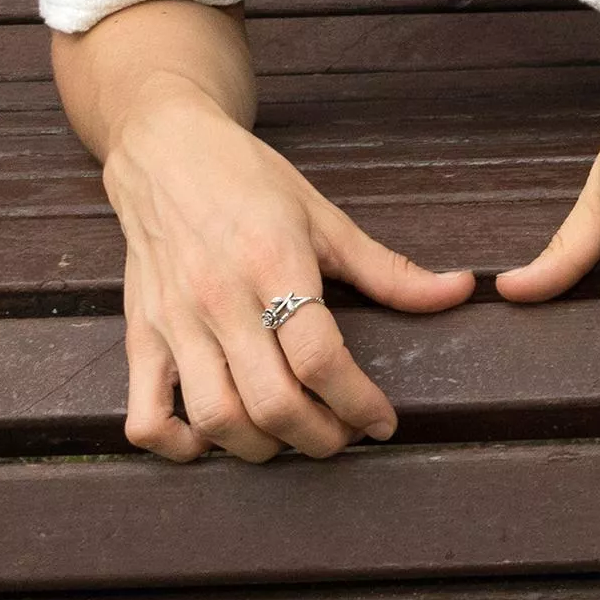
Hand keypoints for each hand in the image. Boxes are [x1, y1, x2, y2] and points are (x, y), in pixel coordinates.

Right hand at [100, 80, 478, 461]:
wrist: (166, 152)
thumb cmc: (251, 182)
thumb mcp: (326, 218)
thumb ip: (389, 269)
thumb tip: (460, 291)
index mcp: (274, 264)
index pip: (321, 357)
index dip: (360, 402)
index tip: (382, 422)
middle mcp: (220, 300)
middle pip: (272, 401)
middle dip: (320, 437)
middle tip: (344, 434)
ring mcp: (174, 324)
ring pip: (214, 418)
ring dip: (262, 448)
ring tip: (291, 436)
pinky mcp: (140, 338)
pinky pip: (144, 418)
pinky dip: (178, 446)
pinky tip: (215, 438)